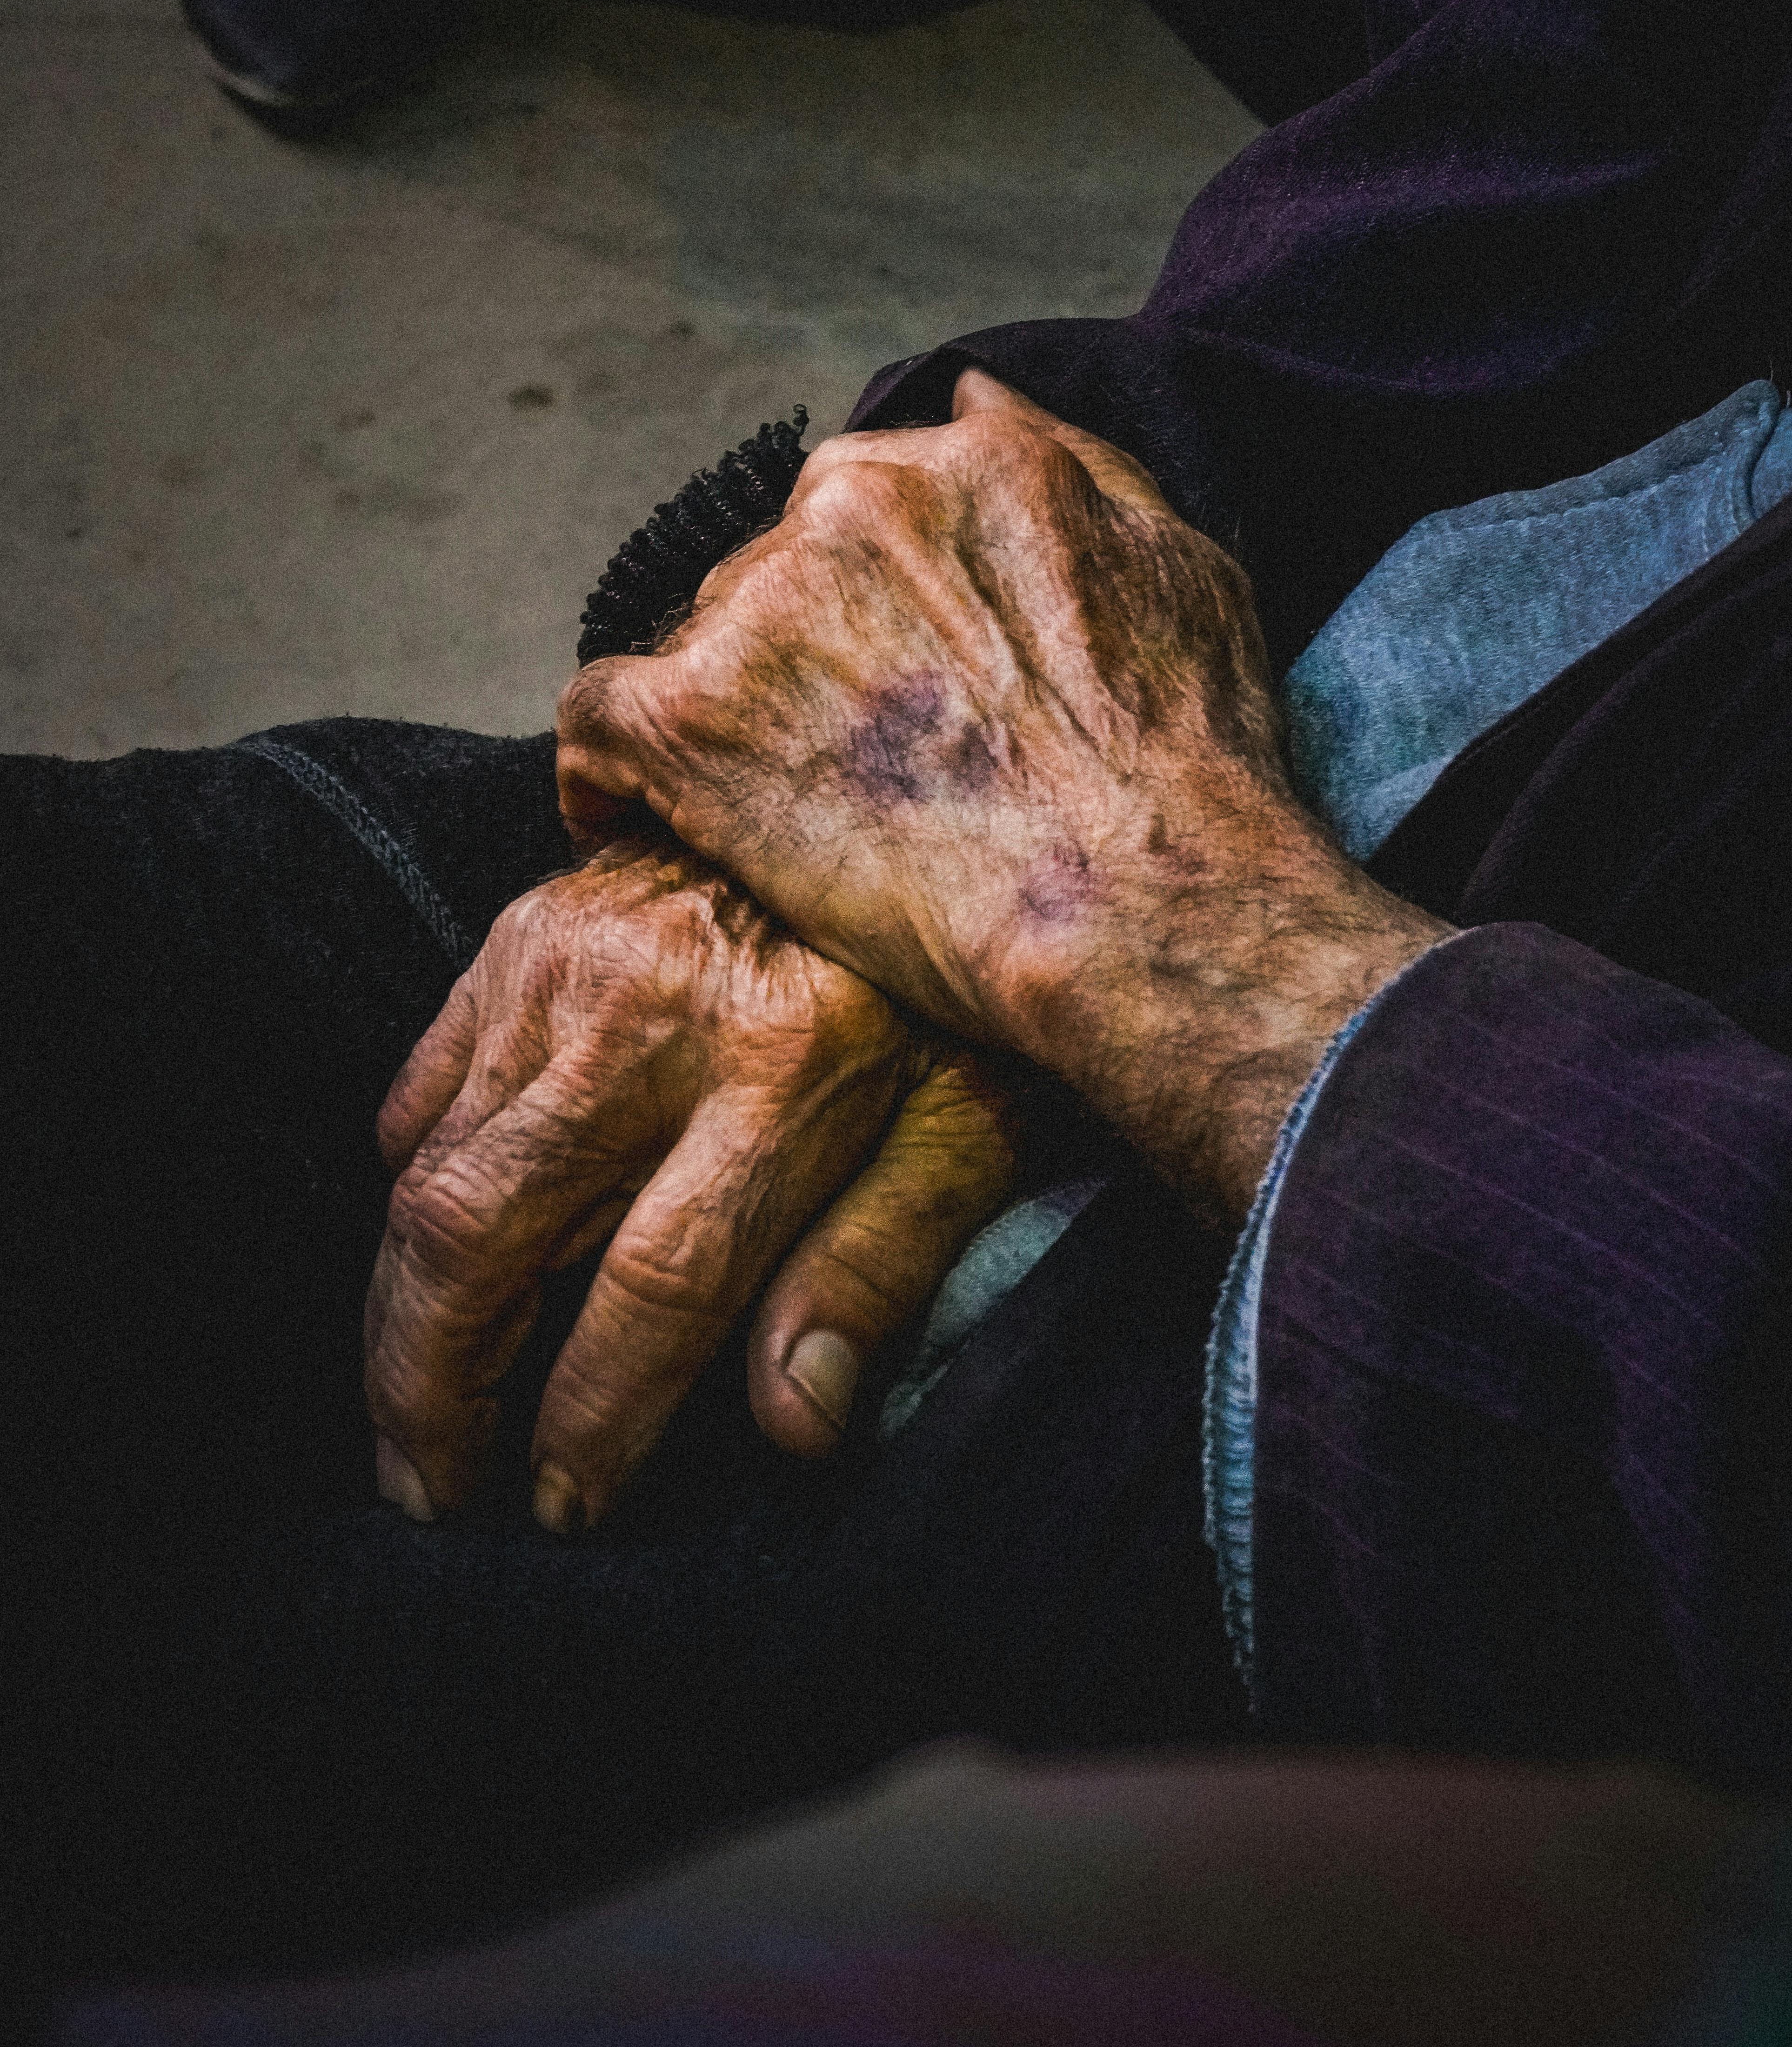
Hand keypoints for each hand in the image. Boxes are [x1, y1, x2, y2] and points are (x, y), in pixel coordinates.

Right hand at [366, 836, 1016, 1531]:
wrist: (904, 795)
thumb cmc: (949, 983)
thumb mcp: (974, 1120)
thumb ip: (881, 1264)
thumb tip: (795, 1424)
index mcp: (781, 1075)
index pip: (649, 1291)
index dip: (590, 1421)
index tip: (563, 1511)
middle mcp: (649, 1019)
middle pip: (481, 1236)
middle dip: (430, 1390)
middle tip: (428, 1494)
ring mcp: (568, 965)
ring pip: (430, 1173)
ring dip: (399, 1314)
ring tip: (406, 1415)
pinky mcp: (524, 931)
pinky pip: (422, 1082)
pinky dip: (407, 1184)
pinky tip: (418, 1267)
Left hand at [557, 372, 1449, 1221]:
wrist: (1145, 907)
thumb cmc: (1187, 765)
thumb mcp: (1181, 567)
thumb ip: (1073, 470)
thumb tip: (972, 404)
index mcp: (969, 464)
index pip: (868, 498)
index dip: (868, 594)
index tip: (879, 667)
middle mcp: (854, 504)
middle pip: (780, 565)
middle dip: (804, 650)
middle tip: (843, 761)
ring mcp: (766, 607)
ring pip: (701, 638)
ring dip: (728, 710)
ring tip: (770, 811)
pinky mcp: (694, 719)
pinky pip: (599, 720)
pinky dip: (606, 773)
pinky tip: (625, 817)